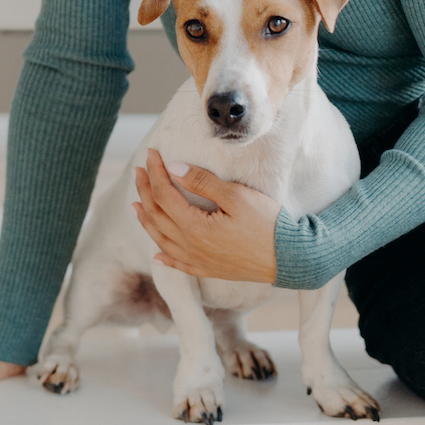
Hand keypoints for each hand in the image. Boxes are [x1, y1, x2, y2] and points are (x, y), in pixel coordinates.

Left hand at [133, 147, 280, 282]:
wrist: (289, 258)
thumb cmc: (267, 224)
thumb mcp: (236, 196)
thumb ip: (202, 182)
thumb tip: (173, 169)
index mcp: (195, 227)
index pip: (164, 195)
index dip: (155, 173)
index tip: (151, 154)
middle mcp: (191, 247)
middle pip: (158, 216)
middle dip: (145, 191)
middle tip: (139, 171)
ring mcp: (199, 261)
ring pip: (162, 240)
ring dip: (146, 221)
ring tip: (135, 206)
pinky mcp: (209, 270)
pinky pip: (179, 264)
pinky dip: (164, 258)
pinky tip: (156, 254)